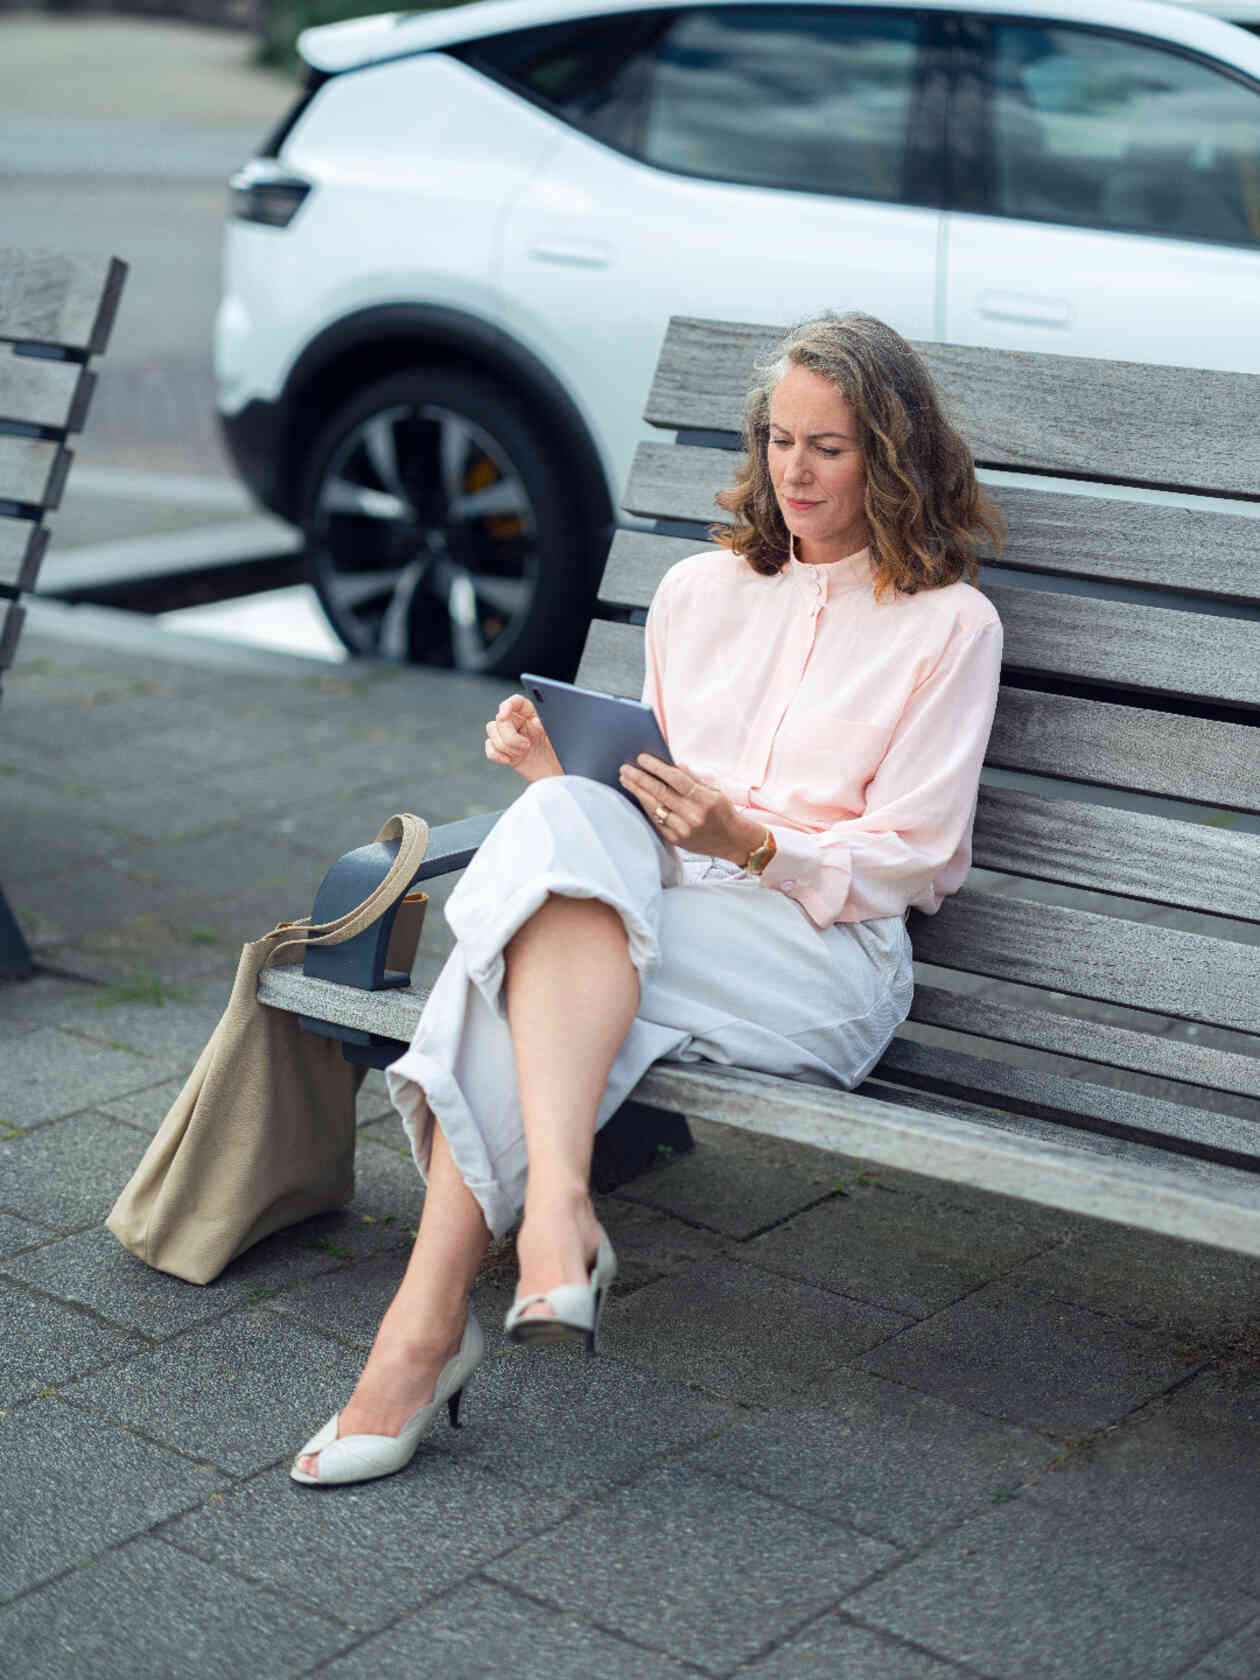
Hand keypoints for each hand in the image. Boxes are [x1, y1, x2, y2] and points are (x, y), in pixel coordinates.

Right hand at [484, 694, 562, 782]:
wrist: (558, 774)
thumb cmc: (562, 752)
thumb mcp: (559, 732)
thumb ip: (547, 720)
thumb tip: (537, 712)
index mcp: (533, 714)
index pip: (516, 702)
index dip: (508, 705)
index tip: (506, 713)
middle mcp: (519, 722)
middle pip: (500, 718)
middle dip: (510, 735)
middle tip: (526, 745)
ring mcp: (511, 737)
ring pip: (492, 731)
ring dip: (505, 745)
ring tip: (522, 753)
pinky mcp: (505, 752)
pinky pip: (490, 748)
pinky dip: (496, 754)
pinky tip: (508, 759)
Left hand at [619, 754, 763, 863]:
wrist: (734, 841)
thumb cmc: (723, 812)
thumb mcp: (715, 791)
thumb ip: (693, 778)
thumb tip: (673, 764)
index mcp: (705, 800)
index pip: (676, 779)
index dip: (657, 767)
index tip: (641, 758)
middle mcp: (693, 816)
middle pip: (660, 793)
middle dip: (639, 779)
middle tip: (625, 768)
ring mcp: (683, 830)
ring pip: (654, 807)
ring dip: (637, 792)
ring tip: (625, 780)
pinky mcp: (676, 840)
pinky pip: (656, 820)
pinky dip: (646, 807)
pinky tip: (637, 796)